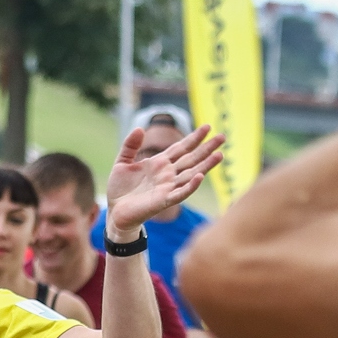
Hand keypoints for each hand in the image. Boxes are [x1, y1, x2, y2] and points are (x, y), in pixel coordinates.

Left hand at [105, 123, 225, 234]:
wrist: (114, 211)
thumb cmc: (120, 189)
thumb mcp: (122, 162)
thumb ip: (130, 145)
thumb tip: (139, 128)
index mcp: (160, 163)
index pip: (181, 148)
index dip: (194, 138)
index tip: (207, 127)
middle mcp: (168, 174)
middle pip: (191, 158)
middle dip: (206, 148)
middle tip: (222, 137)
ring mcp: (167, 187)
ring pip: (191, 174)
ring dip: (205, 166)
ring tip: (219, 155)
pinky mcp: (163, 200)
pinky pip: (180, 193)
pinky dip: (190, 186)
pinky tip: (200, 177)